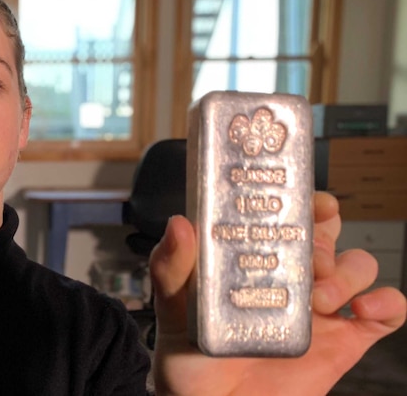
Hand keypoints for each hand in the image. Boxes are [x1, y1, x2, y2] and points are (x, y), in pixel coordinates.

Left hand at [149, 191, 406, 395]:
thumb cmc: (188, 357)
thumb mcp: (171, 309)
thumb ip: (171, 268)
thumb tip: (180, 224)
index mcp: (254, 258)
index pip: (286, 215)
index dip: (304, 200)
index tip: (310, 200)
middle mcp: (291, 275)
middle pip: (327, 232)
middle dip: (326, 234)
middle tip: (308, 257)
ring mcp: (320, 307)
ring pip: (358, 265)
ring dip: (348, 272)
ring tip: (319, 297)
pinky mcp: (344, 340)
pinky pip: (386, 312)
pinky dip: (387, 301)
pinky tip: (363, 309)